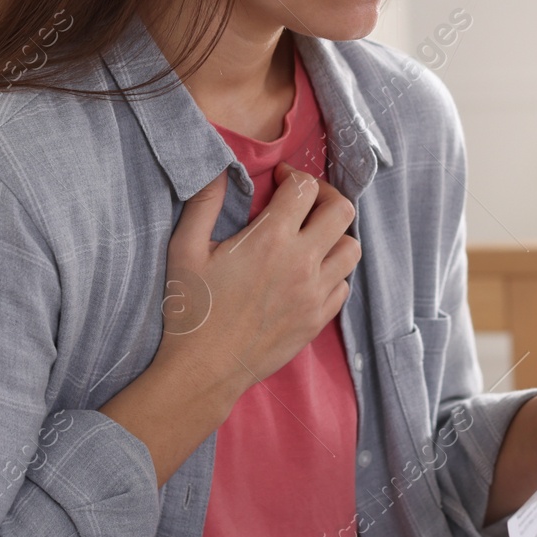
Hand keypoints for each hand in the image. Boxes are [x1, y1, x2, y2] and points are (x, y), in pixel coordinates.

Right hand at [155, 164, 359, 400]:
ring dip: (334, 235)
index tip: (281, 180)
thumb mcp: (185, 249)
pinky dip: (333, 272)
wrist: (205, 369)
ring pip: (351, 248)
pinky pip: (344, 285)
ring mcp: (315, 294)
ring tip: (310, 237)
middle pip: (342, 211)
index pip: (305, 188)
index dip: (294, 175)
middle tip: (304, 202)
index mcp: (271, 239)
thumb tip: (218, 167)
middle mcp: (302, 263)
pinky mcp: (318, 319)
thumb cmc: (191, 309)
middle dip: (325, 197)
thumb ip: (203, 203)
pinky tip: (309, 273)